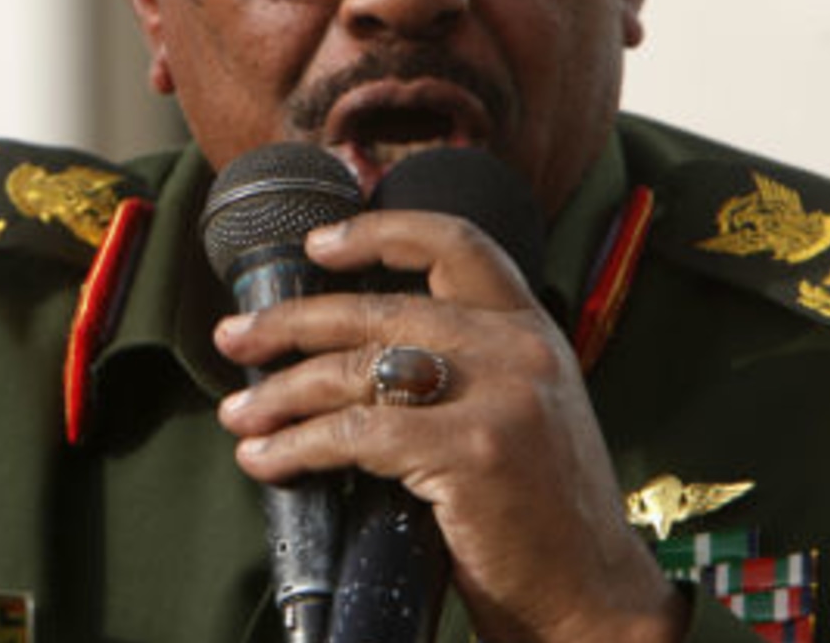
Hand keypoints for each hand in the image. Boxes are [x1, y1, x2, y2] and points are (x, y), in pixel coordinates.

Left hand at [213, 207, 683, 642]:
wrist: (595, 598)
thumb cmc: (541, 515)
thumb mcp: (521, 411)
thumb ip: (462, 368)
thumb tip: (344, 353)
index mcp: (530, 330)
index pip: (456, 244)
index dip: (380, 233)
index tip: (318, 243)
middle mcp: (519, 349)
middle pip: (378, 309)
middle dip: (291, 322)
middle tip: (235, 337)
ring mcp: (501, 396)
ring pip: (358, 370)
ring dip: (282, 393)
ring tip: (238, 413)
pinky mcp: (475, 449)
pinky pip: (358, 434)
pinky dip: (299, 445)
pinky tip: (267, 458)